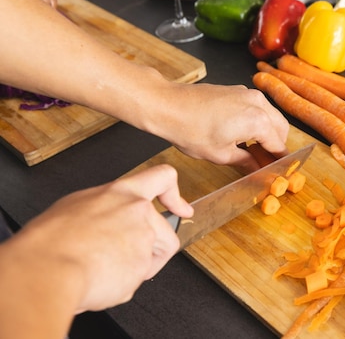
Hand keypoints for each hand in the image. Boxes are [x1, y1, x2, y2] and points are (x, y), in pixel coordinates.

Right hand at [15, 164, 192, 312]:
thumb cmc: (50, 241)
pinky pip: (137, 280)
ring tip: (105, 269)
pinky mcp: (142, 268)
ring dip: (136, 268)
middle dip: (151, 250)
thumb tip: (107, 218)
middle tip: (120, 257)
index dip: (174, 195)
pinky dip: (121, 285)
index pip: (163, 177)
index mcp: (122, 193)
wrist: (46, 270)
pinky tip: (101, 280)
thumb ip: (106, 208)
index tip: (180, 207)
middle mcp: (139, 213)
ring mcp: (144, 240)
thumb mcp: (76, 206)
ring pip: (153, 259)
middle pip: (165, 233)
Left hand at [156, 83, 289, 172]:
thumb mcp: (220, 155)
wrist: (168, 106)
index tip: (277, 170)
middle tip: (266, 162)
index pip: (278, 145)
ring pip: (270, 115)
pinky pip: (258, 107)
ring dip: (268, 132)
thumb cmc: (189, 129)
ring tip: (254, 150)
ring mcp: (248, 93)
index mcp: (257, 121)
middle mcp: (258, 103)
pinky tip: (244, 134)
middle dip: (276, 145)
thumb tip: (257, 168)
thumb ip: (245, 162)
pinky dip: (257, 120)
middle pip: (281, 128)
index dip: (278, 160)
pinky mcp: (238, 90)